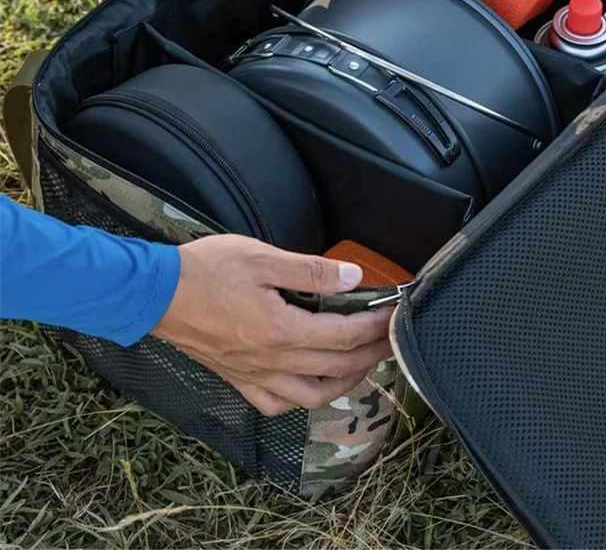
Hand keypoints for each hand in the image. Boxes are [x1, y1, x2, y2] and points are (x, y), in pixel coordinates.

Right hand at [151, 235, 392, 415]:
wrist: (153, 293)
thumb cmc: (206, 270)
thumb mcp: (263, 258)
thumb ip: (311, 271)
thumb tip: (354, 277)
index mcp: (282, 330)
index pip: (345, 335)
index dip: (376, 326)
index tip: (395, 314)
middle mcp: (272, 361)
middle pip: (337, 367)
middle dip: (371, 353)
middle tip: (390, 338)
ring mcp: (253, 375)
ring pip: (312, 396)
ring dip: (345, 382)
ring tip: (361, 364)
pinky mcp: (236, 379)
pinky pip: (274, 405)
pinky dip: (300, 399)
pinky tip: (308, 386)